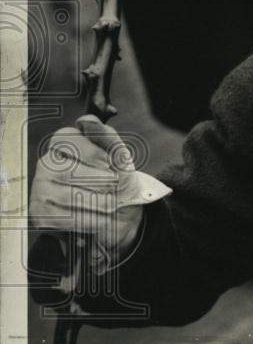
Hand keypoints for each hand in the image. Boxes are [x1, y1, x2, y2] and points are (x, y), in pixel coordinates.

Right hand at [30, 115, 169, 270]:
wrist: (116, 218)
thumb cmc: (117, 184)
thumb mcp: (120, 160)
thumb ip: (107, 138)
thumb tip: (86, 121)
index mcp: (64, 141)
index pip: (75, 142)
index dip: (99, 158)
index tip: (115, 169)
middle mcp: (46, 162)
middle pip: (75, 172)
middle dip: (105, 187)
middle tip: (118, 193)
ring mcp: (40, 187)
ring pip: (74, 197)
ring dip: (102, 206)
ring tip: (112, 208)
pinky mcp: (41, 213)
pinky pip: (68, 219)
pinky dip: (91, 222)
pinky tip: (101, 222)